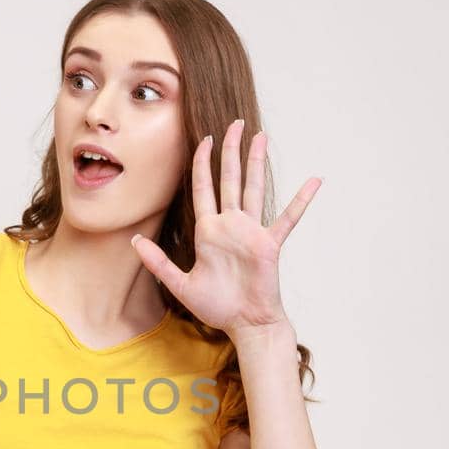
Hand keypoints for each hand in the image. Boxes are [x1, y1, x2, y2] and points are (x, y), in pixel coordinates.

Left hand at [131, 119, 320, 337]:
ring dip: (257, 162)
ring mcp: (251, 232)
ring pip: (254, 188)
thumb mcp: (179, 283)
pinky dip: (301, 200)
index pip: (203, 188)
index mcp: (209, 231)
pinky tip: (314, 181)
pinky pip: (287, 218)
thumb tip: (134, 240)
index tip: (203, 140)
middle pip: (230, 179)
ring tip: (261, 136)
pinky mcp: (270, 244)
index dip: (201, 163)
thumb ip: (157, 261)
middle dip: (230, 151)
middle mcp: (230, 225)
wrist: (245, 324)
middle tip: (234, 124)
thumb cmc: (217, 307)